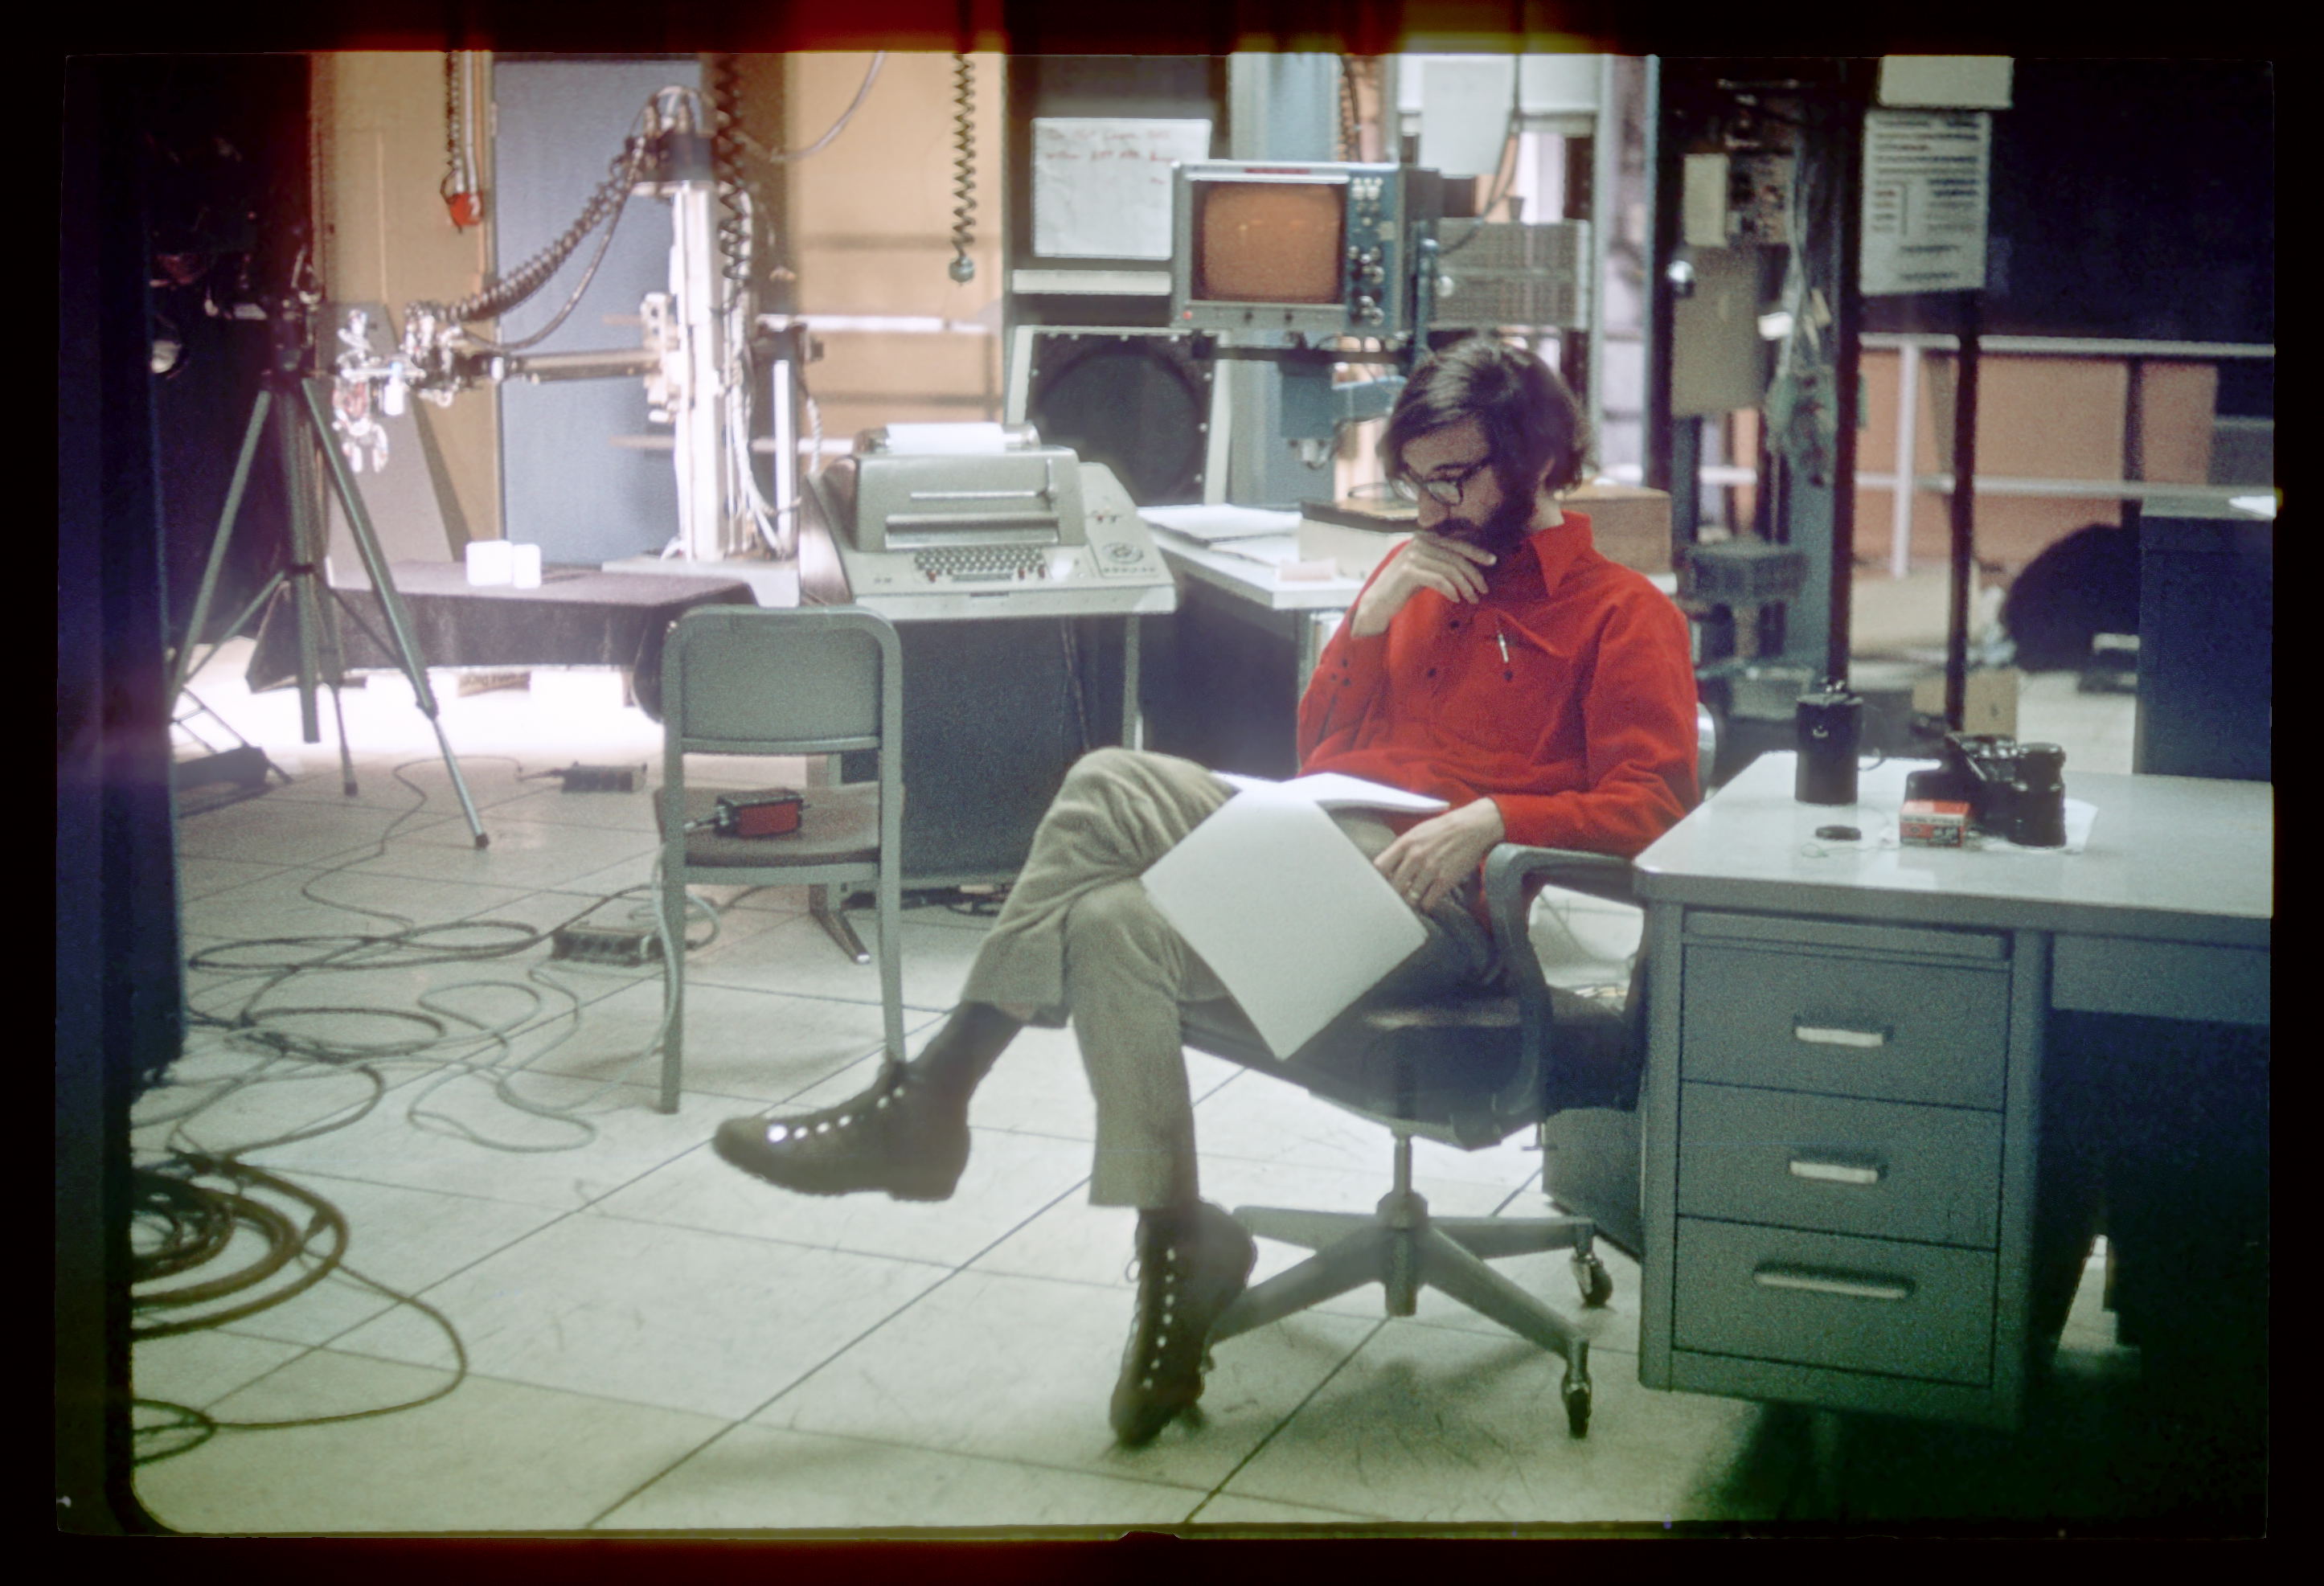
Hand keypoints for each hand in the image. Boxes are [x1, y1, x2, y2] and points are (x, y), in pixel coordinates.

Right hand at [1348, 533, 1497, 636]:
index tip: (1492, 561)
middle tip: (1484, 589)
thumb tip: (1471, 561)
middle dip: (1474, 573)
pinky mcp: (1409, 570)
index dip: (1476, 552)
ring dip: (1465, 586)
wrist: (1379, 600)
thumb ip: (1443, 560)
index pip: (1457, 543)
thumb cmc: (1405, 585)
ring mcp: (1413, 554)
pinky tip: (1456, 598)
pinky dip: (1451, 590)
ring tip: (1472, 598)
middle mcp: (1419, 541)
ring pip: (1451, 569)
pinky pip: (1439, 579)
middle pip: (1456, 556)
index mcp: (1425, 537)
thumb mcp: (1426, 567)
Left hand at [1375, 798, 1504, 914]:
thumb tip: (1386, 868)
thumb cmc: (1442, 830)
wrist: (1472, 827)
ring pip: (1410, 897)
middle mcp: (1415, 857)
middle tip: (1397, 897)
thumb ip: (1401, 849)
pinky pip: (1428, 902)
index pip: (1380, 867)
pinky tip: (1427, 900)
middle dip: (1394, 894)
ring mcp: (1430, 869)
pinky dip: (1426, 904)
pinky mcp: (1445, 880)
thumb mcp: (1416, 833)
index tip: (1382, 883)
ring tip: (1413, 900)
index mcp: (1405, 843)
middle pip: (1394, 886)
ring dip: (1410, 901)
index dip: (1378, 878)